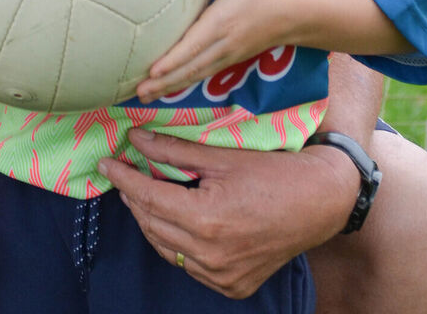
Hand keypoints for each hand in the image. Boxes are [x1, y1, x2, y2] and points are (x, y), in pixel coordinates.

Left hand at [98, 129, 358, 298]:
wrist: (320, 202)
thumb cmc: (273, 172)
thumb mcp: (221, 155)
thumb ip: (174, 150)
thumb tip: (135, 139)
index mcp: (206, 220)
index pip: (147, 198)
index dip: (123, 178)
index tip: (106, 163)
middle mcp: (210, 256)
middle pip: (152, 224)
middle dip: (134, 197)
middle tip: (125, 172)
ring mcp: (222, 276)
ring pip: (167, 248)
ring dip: (152, 220)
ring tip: (146, 192)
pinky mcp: (233, 286)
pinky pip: (190, 265)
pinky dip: (177, 242)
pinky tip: (178, 219)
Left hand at [137, 0, 291, 101]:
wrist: (294, 14)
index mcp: (222, 23)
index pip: (194, 45)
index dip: (173, 60)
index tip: (153, 71)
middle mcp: (223, 45)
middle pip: (190, 67)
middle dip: (164, 82)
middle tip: (138, 93)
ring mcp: (227, 56)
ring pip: (195, 75)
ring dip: (170, 87)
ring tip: (145, 96)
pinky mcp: (230, 60)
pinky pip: (203, 74)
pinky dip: (184, 82)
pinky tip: (168, 87)